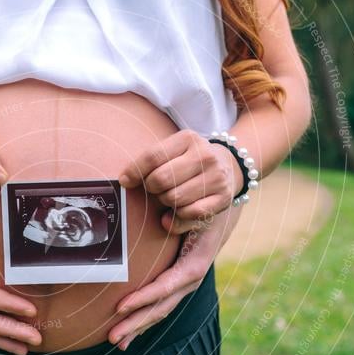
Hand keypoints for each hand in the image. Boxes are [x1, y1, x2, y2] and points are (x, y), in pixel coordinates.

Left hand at [107, 211, 229, 350]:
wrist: (218, 213)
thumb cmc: (202, 209)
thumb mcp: (196, 213)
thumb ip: (181, 219)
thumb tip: (163, 221)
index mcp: (194, 265)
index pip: (164, 287)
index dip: (142, 299)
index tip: (119, 307)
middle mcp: (190, 280)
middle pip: (160, 307)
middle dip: (135, 323)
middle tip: (111, 337)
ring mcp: (185, 285)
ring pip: (160, 311)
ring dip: (137, 327)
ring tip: (117, 342)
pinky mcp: (178, 285)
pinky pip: (160, 305)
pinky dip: (145, 319)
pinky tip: (130, 333)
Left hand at [119, 129, 243, 233]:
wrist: (228, 164)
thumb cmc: (188, 160)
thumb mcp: (173, 150)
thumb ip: (149, 162)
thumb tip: (125, 181)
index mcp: (188, 139)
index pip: (153, 156)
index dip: (134, 171)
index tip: (125, 180)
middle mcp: (205, 156)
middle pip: (161, 179)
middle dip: (151, 188)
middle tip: (155, 187)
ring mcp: (216, 177)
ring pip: (174, 198)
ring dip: (165, 201)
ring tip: (171, 194)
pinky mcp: (223, 197)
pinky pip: (190, 213)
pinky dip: (179, 215)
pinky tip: (180, 208)